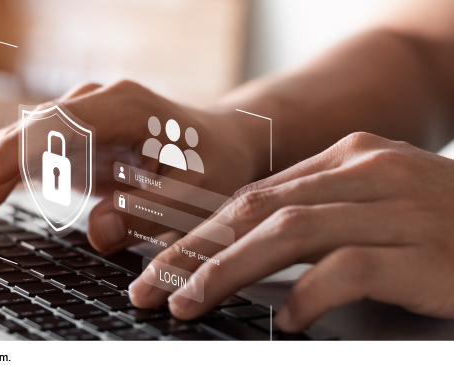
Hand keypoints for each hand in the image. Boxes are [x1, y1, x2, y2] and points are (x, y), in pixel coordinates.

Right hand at [0, 80, 266, 252]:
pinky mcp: (63, 144)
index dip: (12, 154)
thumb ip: (151, 211)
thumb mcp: (196, 192)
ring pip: (3, 150)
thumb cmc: (211, 164)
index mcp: (119, 107)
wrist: (215, 145)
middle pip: (15, 138)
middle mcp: (86, 107)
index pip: (52, 125)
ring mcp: (70, 123)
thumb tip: (97, 232)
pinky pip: (14, 164)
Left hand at [129, 132, 453, 331]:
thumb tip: (244, 249)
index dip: (202, 231)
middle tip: (152, 286)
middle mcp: (367, 172)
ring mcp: (398, 206)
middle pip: (257, 209)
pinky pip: (351, 268)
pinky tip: (288, 320)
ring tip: (190, 303)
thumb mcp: (374, 206)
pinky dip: (310, 295)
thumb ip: (318, 216)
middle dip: (196, 251)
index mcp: (349, 158)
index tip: (163, 263)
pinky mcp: (425, 250)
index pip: (255, 195)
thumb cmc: (445, 229)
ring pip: (289, 232)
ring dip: (229, 270)